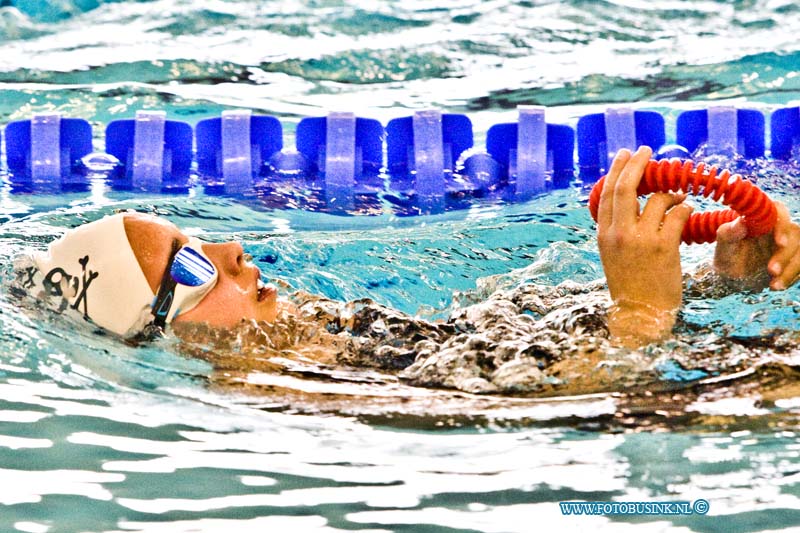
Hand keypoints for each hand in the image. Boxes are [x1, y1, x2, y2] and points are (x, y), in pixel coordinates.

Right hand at [597, 146, 693, 346]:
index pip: (608, 193)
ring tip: (678, 197)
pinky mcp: (664, 247)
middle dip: (638, 164)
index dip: (617, 169)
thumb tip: (631, 201)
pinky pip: (678, 215)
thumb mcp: (613, 255)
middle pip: (627, 188)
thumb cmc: (629, 284)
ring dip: (671, 193)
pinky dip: (684, 209)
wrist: (639, 313)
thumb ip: (617, 229)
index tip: (626, 154)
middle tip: (647, 150)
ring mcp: (641, 240)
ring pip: (657, 199)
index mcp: (604, 234)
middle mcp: (619, 234)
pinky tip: (686, 211)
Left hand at [714, 201, 799, 289]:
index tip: (779, 243)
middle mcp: (779, 228)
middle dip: (785, 255)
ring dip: (791, 270)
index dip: (783, 226)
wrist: (731, 275)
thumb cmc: (727, 255)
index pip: (779, 212)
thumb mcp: (724, 245)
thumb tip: (740, 222)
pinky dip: (791, 278)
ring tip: (774, 285)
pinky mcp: (794, 259)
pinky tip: (776, 286)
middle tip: (771, 271)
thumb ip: (729, 232)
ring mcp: (789, 244)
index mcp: (762, 219)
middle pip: (795, 235)